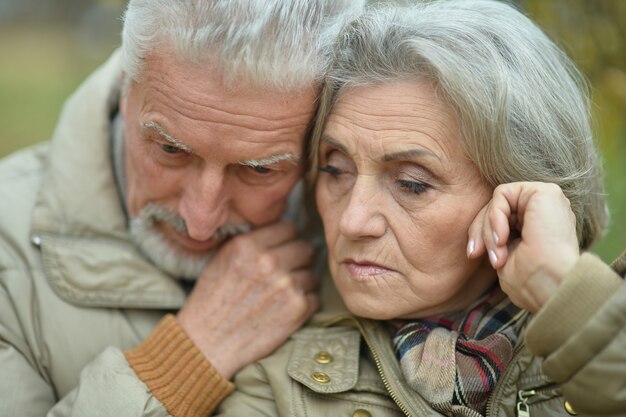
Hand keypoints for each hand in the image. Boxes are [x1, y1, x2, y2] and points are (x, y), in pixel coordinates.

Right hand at [177, 220, 317, 378]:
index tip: (281, 250)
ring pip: (312, 273)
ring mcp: (286, 285)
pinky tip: (283, 311)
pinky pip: (314, 297)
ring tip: (280, 296)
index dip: (286, 240)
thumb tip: (280, 230)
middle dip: (297, 259)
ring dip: (301, 283)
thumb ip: (251, 242)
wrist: (207, 344)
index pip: (288, 227)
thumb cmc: (211, 302)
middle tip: (285, 273)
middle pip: (305, 247)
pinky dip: (303, 304)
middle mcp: (269, 261)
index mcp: (249, 245)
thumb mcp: (222, 259)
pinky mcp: (298, 308)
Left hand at [467, 182, 578, 312]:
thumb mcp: (504, 256)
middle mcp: (544, 211)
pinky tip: (502, 238)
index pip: (499, 219)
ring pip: (497, 201)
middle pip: (496, 208)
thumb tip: (477, 235)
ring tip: (497, 254)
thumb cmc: (532, 281)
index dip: (480, 234)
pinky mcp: (544, 191)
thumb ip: (495, 238)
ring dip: (488, 229)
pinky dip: (495, 216)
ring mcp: (545, 200)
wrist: (554, 287)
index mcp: (538, 226)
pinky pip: (502, 194)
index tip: (473, 255)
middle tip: (476, 254)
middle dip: (479, 231)